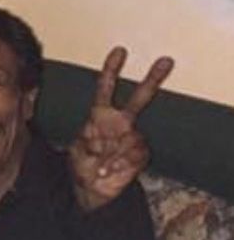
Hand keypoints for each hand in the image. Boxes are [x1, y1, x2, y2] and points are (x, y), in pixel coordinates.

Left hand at [69, 47, 172, 210]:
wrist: (91, 189)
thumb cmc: (81, 164)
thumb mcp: (72, 146)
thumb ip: (76, 134)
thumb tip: (72, 123)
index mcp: (100, 116)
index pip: (106, 88)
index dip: (112, 70)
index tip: (119, 51)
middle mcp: (120, 123)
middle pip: (139, 98)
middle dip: (153, 79)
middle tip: (166, 60)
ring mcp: (131, 138)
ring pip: (132, 136)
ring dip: (113, 153)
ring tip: (100, 165)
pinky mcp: (139, 155)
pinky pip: (134, 154)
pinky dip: (120, 163)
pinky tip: (109, 170)